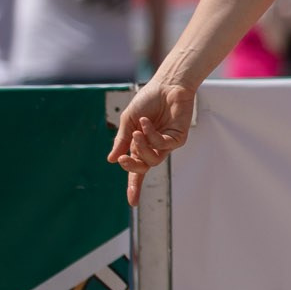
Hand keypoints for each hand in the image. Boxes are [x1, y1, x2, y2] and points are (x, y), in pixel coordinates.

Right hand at [108, 79, 197, 205]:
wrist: (165, 86)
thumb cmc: (147, 101)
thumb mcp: (127, 122)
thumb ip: (122, 140)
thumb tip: (112, 160)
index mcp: (140, 145)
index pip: (137, 170)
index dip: (134, 186)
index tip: (133, 203)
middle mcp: (155, 147)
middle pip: (144, 167)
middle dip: (132, 166)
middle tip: (123, 159)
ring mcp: (167, 143)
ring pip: (154, 159)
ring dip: (141, 148)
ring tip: (137, 131)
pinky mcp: (179, 137)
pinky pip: (163, 145)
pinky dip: (152, 136)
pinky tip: (145, 123)